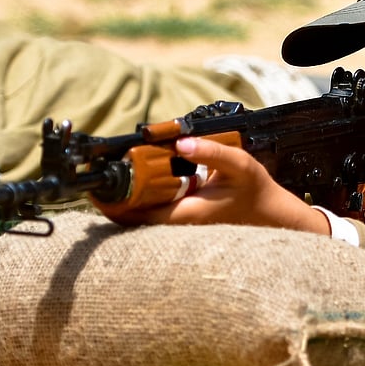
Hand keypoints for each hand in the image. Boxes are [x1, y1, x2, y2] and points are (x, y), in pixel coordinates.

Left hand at [96, 136, 330, 234]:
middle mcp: (178, 223)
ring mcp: (180, 223)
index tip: (93, 189)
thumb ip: (211, 152)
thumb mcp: (238, 165)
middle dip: (110, 201)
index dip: (110, 204)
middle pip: (130, 218)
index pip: (135, 214)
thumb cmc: (255, 191)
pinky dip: (139, 200)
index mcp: (184, 213)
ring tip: (109, 179)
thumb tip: (182, 142)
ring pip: (140, 217)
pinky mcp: (184, 218)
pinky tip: (136, 184)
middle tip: (95, 179)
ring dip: (123, 200)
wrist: (271, 214)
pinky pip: (153, 212)